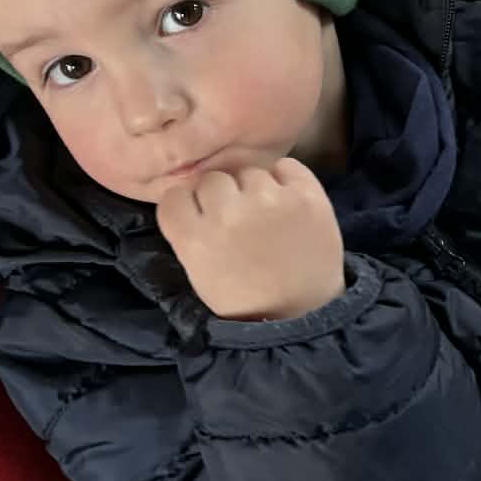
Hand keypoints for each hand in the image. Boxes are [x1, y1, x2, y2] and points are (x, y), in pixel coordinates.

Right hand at [156, 158, 345, 320]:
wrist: (302, 313)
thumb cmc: (245, 297)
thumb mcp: (199, 272)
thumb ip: (189, 231)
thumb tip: (190, 194)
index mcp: (195, 237)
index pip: (174, 196)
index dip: (188, 205)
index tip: (201, 216)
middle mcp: (229, 212)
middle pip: (212, 179)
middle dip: (221, 196)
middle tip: (237, 219)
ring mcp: (270, 200)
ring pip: (249, 171)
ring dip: (253, 188)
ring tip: (266, 215)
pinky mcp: (306, 194)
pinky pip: (286, 166)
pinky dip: (285, 180)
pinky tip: (287, 203)